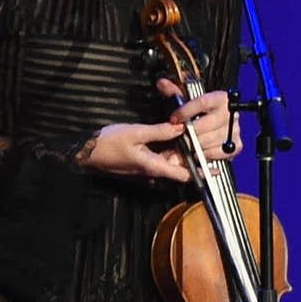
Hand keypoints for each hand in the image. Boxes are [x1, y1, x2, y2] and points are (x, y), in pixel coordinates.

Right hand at [75, 85, 233, 182]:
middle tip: (212, 149)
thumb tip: (181, 127)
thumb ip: (160, 131)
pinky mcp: (142, 160)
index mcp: (154, 166)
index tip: (216, 169)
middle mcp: (153, 169)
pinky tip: (179, 139)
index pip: (184, 174)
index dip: (201, 172)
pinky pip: (162, 157)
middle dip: (196, 160)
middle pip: (181, 168)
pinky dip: (172, 150)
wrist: (84, 152)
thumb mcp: (135, 133)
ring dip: (185, 153)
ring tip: (201, 142)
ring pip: (172, 161)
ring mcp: (147, 166)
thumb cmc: (107, 143)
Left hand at [160, 80, 235, 162]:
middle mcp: (230, 113)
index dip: (186, 111)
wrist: (218, 122)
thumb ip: (175, 92)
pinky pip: (217, 152)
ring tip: (181, 147)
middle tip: (175, 136)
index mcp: (221, 98)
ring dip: (192, 146)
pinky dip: (204, 154)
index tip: (174, 119)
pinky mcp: (236, 145)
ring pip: (208, 140)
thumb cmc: (203, 111)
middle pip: (204, 125)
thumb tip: (162, 84)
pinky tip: (196, 151)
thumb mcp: (189, 99)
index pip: (202, 103)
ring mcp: (234, 130)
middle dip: (186, 133)